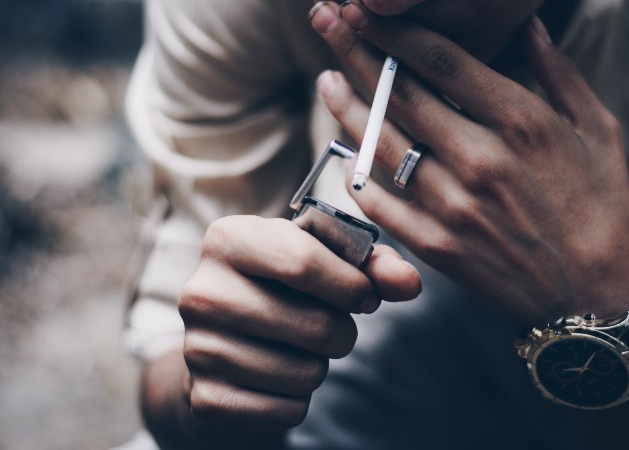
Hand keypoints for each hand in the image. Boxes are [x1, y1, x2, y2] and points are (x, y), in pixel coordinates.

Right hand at [177, 215, 420, 432]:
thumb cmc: (284, 284)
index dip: (352, 286)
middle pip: (313, 325)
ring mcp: (197, 348)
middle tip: (331, 325)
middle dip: (342, 331)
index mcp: (228, 238)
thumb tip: (409, 283)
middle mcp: (201, 291)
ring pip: (305, 372)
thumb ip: (373, 265)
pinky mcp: (206, 399)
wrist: (226, 336)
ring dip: (319, 364)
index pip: (302, 262)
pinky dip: (299, 398)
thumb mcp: (323, 259)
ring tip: (298, 346)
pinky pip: (289, 410)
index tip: (366, 297)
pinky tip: (277, 374)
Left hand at [309, 0, 628, 327]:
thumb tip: (529, 25)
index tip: (365, 8)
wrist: (595, 296)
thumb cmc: (603, 207)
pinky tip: (348, 155)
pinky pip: (382, 203)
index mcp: (521, 121)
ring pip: (382, 143)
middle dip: (357, 51)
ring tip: (327, 82)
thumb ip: (559, 73)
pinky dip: (360, 177)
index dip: (395, 29)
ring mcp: (453, 204)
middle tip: (325, 21)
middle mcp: (480, 157)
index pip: (440, 59)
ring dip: (347, 107)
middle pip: (400, 93)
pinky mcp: (436, 245)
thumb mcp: (598, 130)